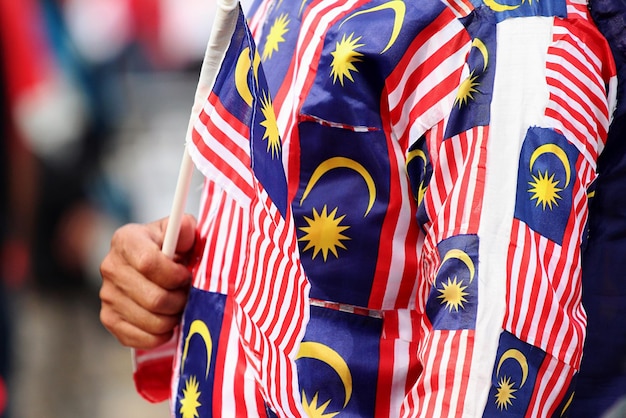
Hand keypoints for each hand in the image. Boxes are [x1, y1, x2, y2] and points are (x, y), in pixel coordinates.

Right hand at [99, 214, 196, 348]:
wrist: (152, 265)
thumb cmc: (170, 247)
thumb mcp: (179, 231)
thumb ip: (185, 228)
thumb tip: (184, 229)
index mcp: (126, 240)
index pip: (148, 263)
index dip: (173, 275)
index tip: (185, 275)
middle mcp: (111, 267)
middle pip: (154, 298)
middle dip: (179, 300)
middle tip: (187, 294)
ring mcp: (107, 295)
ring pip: (151, 321)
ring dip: (173, 318)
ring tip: (178, 306)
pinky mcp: (109, 319)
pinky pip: (140, 338)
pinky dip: (160, 335)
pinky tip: (167, 321)